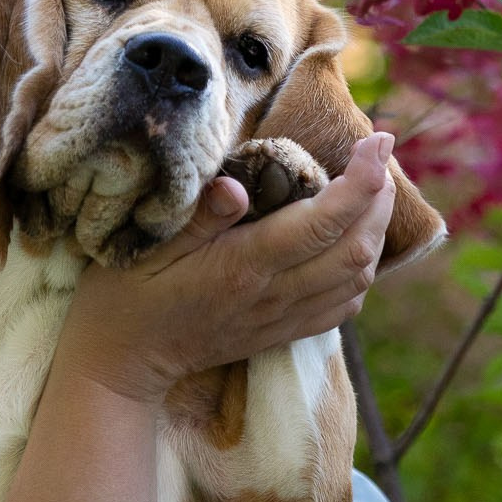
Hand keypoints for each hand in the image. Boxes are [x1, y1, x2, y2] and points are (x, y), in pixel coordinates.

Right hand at [57, 133, 398, 402]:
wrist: (121, 362)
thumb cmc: (126, 294)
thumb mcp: (147, 246)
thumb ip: (198, 217)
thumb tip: (239, 185)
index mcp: (243, 266)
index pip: (323, 223)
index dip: (361, 180)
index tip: (377, 139)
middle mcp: (273, 295)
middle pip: (357, 249)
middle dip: (380, 199)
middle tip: (378, 156)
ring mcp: (281, 318)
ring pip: (358, 279)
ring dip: (376, 232)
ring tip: (374, 191)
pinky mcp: (281, 333)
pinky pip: (342, 306)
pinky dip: (360, 270)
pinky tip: (352, 244)